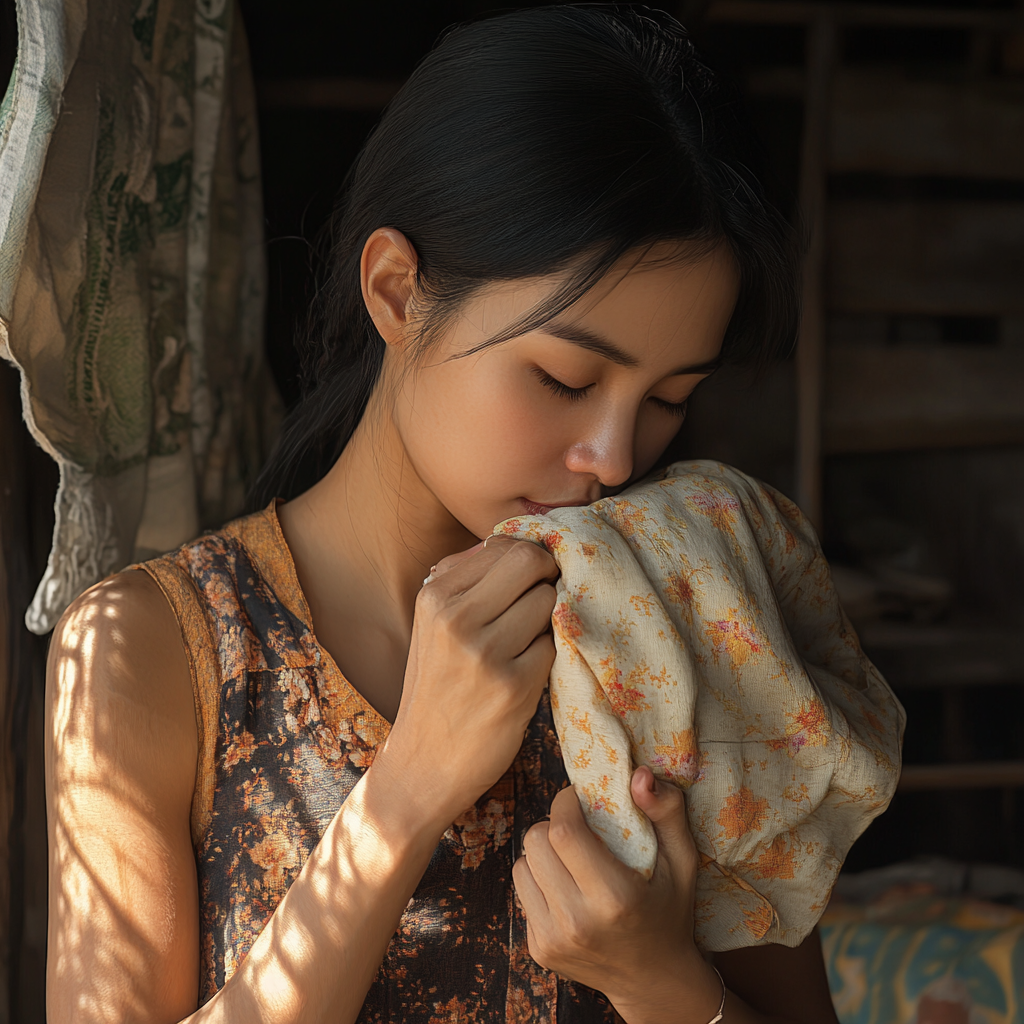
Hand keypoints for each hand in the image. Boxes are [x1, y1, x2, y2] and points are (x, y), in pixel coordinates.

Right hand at [377, 535, 558, 826]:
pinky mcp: (513, 686)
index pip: (504, 546)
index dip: (529, 560)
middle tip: (543, 603)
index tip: (530, 582)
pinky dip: (549, 657)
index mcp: (434, 595)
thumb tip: (518, 538)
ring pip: (549, 601)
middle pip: (530, 563)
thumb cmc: (438, 689)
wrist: (423, 765)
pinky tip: (528, 674)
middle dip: (548, 578)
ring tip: (529, 644)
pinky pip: (554, 646)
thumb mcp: (435, 627)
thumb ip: (469, 582)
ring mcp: (484, 652)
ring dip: (549, 620)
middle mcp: (455, 617)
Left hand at [512, 766, 722, 1023]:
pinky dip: (539, 879)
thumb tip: (638, 774)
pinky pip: (523, 892)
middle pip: (535, 842)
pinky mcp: (538, 949)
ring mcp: (553, 940)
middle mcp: (577, 922)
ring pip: (522, 864)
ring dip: (542, 852)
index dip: (565, 803)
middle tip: (577, 827)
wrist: (654, 981)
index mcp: (614, 898)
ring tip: (572, 858)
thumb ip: (666, 811)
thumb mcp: (682, 860)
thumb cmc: (670, 910)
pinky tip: (567, 887)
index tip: (580, 798)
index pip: (563, 831)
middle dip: (553, 824)